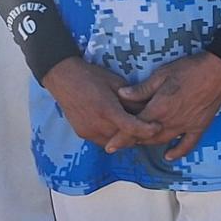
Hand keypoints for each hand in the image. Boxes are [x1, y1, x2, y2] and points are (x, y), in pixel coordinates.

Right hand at [41, 57, 161, 153]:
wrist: (63, 78)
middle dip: (139, 135)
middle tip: (150, 127)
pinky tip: (119, 128)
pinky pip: (104, 141)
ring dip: (126, 138)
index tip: (158, 127)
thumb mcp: (116, 83)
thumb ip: (132, 99)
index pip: (132, 128)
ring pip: (115, 143)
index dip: (148, 130)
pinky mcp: (83, 134)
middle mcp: (97, 125)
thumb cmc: (91, 76)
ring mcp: (88, 131)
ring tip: (135, 128)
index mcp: (107, 111)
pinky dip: (113, 137)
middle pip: (125, 139)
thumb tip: (148, 109)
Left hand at [116, 52, 220, 158]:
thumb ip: (142, 89)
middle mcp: (170, 122)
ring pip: (163, 141)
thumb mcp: (162, 74)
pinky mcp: (199, 126)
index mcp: (159, 108)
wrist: (218, 71)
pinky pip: (187, 144)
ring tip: (138, 145)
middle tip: (120, 144)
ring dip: (149, 144)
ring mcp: (186, 126)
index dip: (121, 138)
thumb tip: (122, 95)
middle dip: (132, 142)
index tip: (109, 146)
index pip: (135, 127)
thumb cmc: (189, 69)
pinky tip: (169, 156)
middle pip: (147, 137)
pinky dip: (177, 152)